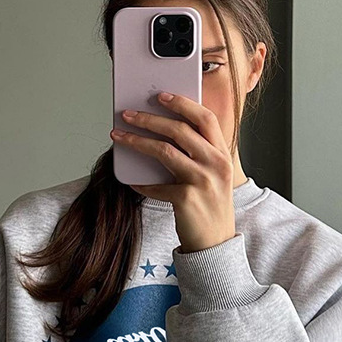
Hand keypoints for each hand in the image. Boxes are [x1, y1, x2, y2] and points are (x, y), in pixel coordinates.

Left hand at [110, 92, 235, 252]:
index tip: (162, 95)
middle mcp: (216, 164)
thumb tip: (162, 134)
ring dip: (137, 140)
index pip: (205, 118)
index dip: (183, 103)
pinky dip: (141, 182)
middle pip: (180, 129)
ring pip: (164, 150)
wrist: (215, 245)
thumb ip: (198, 155)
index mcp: (222, 155)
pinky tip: (132, 180)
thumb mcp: (212, 177)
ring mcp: (202, 181)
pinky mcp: (186, 198)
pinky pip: (156, 184)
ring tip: (119, 135)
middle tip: (129, 114)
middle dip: (151, 118)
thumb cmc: (210, 208)